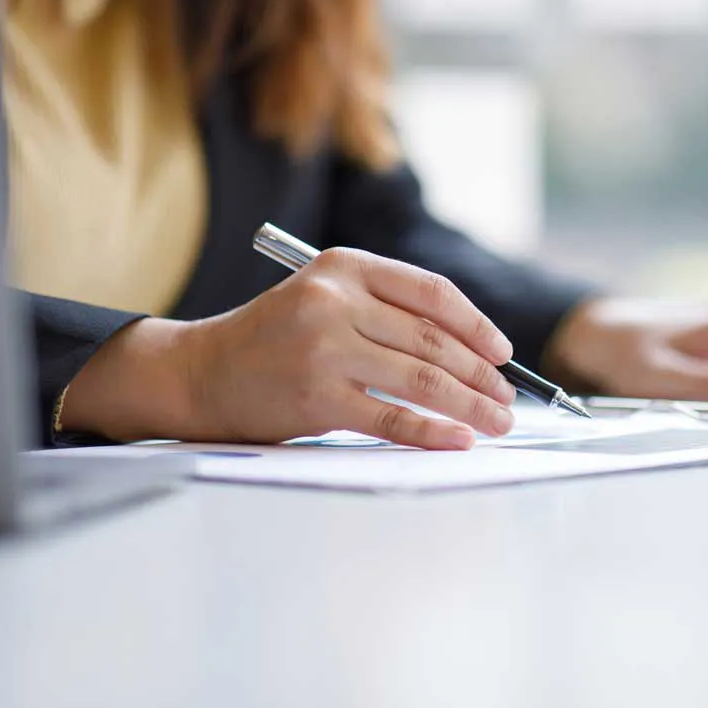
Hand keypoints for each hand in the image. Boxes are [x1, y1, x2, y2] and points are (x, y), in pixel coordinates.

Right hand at [61, 249, 517, 448]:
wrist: (202, 373)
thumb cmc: (276, 339)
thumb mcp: (326, 298)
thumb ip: (386, 310)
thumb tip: (472, 350)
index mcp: (344, 267)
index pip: (431, 293)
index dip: (475, 325)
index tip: (501, 353)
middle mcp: (335, 301)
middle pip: (433, 340)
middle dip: (480, 375)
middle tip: (506, 399)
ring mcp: (325, 349)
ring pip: (422, 379)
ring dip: (470, 405)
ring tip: (495, 422)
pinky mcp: (318, 398)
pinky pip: (393, 419)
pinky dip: (433, 432)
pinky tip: (459, 440)